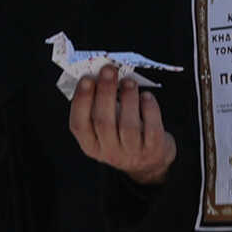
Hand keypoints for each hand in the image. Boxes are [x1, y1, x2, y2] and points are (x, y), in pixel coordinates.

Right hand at [69, 65, 175, 185]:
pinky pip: (151, 129)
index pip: (79, 124)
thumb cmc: (123, 133)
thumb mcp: (106, 124)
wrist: (149, 160)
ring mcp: (131, 153)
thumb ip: (100, 105)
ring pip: (128, 126)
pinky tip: (146, 96)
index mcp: (90, 144)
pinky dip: (149, 109)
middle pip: (103, 122)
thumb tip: (101, 75)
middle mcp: (108, 152)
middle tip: (108, 70)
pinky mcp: (152, 150)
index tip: (87, 79)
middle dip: (105, 92)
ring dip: (128, 99)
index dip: (82, 100)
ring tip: (129, 82)